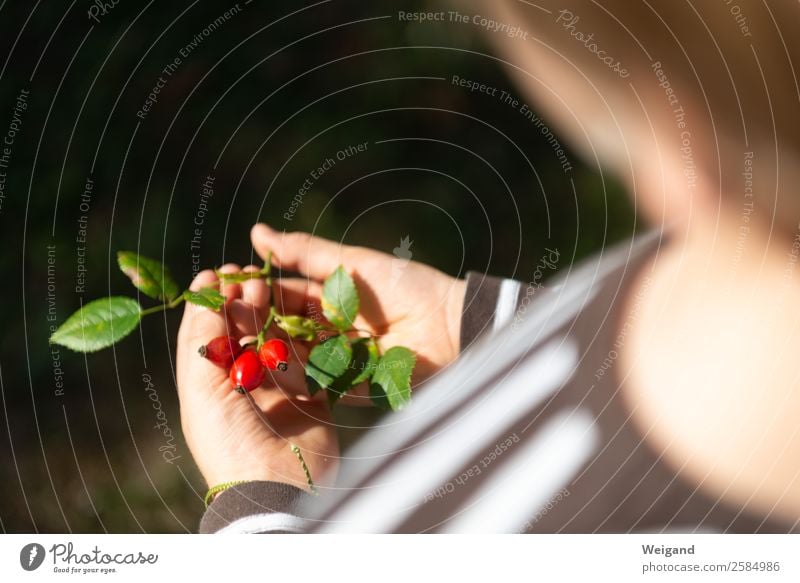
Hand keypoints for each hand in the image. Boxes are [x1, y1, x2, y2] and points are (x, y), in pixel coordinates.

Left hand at [176, 264, 337, 488]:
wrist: (277, 487)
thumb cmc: (228, 440)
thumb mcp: (202, 388)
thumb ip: (201, 337)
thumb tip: (203, 288)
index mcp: (208, 386)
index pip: (206, 334)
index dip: (211, 302)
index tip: (218, 273)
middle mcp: (240, 384)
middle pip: (240, 331)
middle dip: (242, 301)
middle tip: (248, 276)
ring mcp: (277, 389)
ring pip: (272, 337)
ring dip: (269, 311)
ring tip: (265, 286)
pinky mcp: (310, 394)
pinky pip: (306, 356)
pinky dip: (301, 333)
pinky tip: (297, 311)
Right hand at [251, 223, 465, 395]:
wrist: (450, 322)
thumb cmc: (405, 285)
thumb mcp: (351, 264)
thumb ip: (305, 252)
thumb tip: (257, 232)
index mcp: (331, 299)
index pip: (285, 298)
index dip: (260, 296)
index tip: (231, 290)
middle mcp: (331, 331)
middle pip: (286, 331)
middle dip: (259, 327)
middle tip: (229, 323)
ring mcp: (341, 361)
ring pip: (297, 360)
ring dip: (272, 353)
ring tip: (246, 345)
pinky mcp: (353, 388)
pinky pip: (320, 385)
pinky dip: (299, 379)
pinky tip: (277, 369)